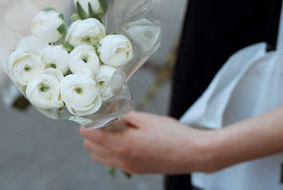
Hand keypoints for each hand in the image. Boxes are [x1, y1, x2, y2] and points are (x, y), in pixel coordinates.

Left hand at [80, 111, 214, 174]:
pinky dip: (110, 150)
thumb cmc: (172, 134)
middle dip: (92, 132)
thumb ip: (124, 116)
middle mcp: (121, 160)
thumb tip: (108, 111)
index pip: (89, 135)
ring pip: (99, 157)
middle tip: (103, 118)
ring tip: (113, 129)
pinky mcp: (135, 170)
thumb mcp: (146, 119)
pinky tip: (124, 139)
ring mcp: (128, 167)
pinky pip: (112, 162)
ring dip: (99, 143)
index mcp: (122, 145)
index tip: (93, 112)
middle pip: (90, 147)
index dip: (88, 122)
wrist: (194, 154)